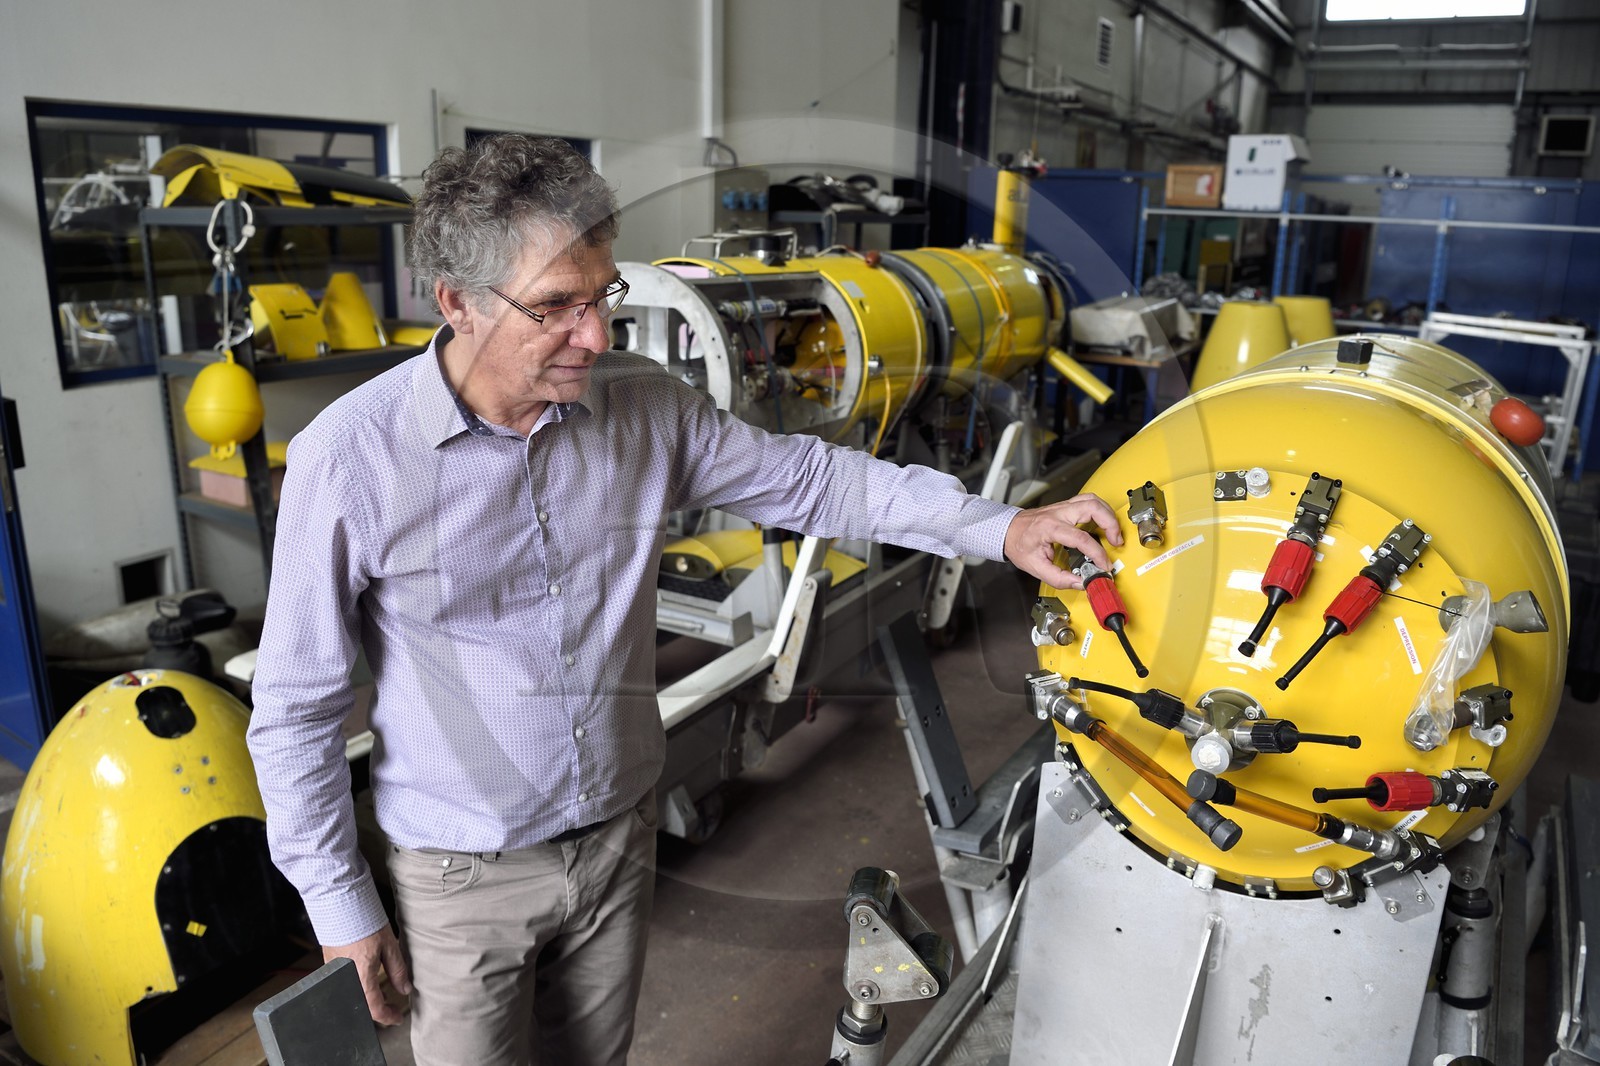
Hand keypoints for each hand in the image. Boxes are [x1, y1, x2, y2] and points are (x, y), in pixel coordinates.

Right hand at [325, 923, 412, 1025]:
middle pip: (361, 1005)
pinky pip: (343, 985)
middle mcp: (345, 979)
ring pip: (352, 996)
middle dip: (378, 1010)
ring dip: (367, 1000)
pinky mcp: (328, 965)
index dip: (387, 1016)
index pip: (374, 1008)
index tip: (397, 1018)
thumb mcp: (389, 946)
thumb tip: (404, 989)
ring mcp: (334, 973)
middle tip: (392, 1008)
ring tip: (383, 994)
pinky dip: (357, 989)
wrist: (340, 904)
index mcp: (361, 976)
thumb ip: (397, 970)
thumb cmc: (365, 922)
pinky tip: (368, 981)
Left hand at [1003, 493, 1122, 589]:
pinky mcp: (1065, 506)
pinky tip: (1103, 523)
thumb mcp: (1035, 567)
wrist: (1007, 530)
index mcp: (1050, 527)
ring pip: (1092, 500)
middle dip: (1110, 524)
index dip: (1096, 553)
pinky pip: (1088, 501)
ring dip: (1108, 514)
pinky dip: (1100, 510)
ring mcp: (1062, 507)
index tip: (1103, 565)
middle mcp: (1058, 513)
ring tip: (1113, 532)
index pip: (1080, 538)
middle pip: (1092, 507)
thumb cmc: (1018, 544)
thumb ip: (1059, 578)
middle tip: (1116, 541)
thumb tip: (1080, 583)